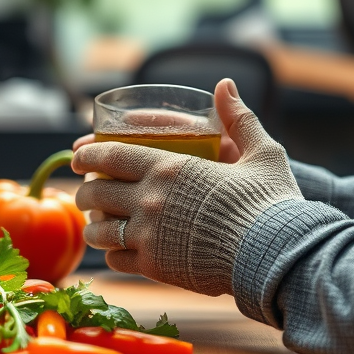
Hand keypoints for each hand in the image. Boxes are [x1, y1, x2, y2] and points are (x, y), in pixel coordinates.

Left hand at [72, 79, 301, 294]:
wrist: (276, 255)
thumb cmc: (271, 203)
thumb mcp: (261, 152)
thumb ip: (239, 118)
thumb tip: (226, 85)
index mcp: (170, 167)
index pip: (111, 156)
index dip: (88, 156)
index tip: (77, 156)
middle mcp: (150, 199)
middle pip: (97, 194)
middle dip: (86, 193)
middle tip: (86, 193)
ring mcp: (149, 236)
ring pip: (101, 230)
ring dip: (94, 226)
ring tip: (96, 225)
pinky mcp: (155, 268)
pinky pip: (117, 259)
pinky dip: (112, 254)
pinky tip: (117, 251)